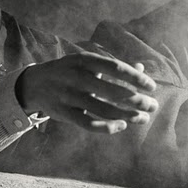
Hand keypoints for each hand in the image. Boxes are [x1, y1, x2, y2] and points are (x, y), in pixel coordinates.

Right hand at [15, 52, 158, 133]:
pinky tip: (121, 125)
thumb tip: (142, 69)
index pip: (115, 67)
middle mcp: (75, 76)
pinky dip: (107, 127)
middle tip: (153, 105)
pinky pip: (89, 123)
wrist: (35, 83)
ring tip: (142, 118)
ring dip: (127, 115)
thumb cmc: (69, 71)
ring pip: (103, 109)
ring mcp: (68, 95)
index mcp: (83, 60)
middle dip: (137, 100)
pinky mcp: (63, 113)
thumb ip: (113, 67)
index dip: (136, 78)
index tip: (152, 87)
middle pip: (112, 91)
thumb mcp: (87, 63)